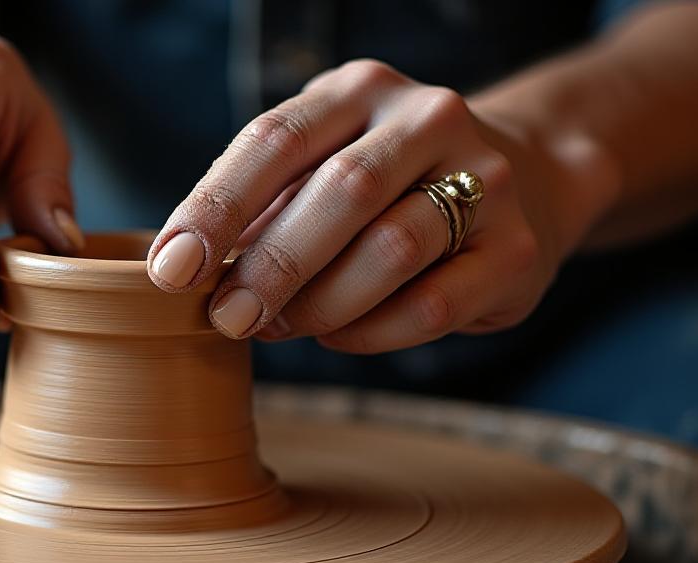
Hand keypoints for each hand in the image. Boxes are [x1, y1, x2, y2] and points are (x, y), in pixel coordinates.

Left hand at [147, 59, 582, 352]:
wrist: (527, 178)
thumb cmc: (387, 185)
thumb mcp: (322, 167)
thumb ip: (265, 210)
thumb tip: (189, 273)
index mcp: (359, 91)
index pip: (275, 140)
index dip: (216, 207)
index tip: (170, 269)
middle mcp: (427, 119)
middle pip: (339, 191)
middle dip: (272, 264)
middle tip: (227, 318)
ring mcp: (484, 179)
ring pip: (390, 249)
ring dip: (321, 303)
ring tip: (280, 327)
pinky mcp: (515, 249)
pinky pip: (432, 304)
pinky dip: (370, 332)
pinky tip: (336, 336)